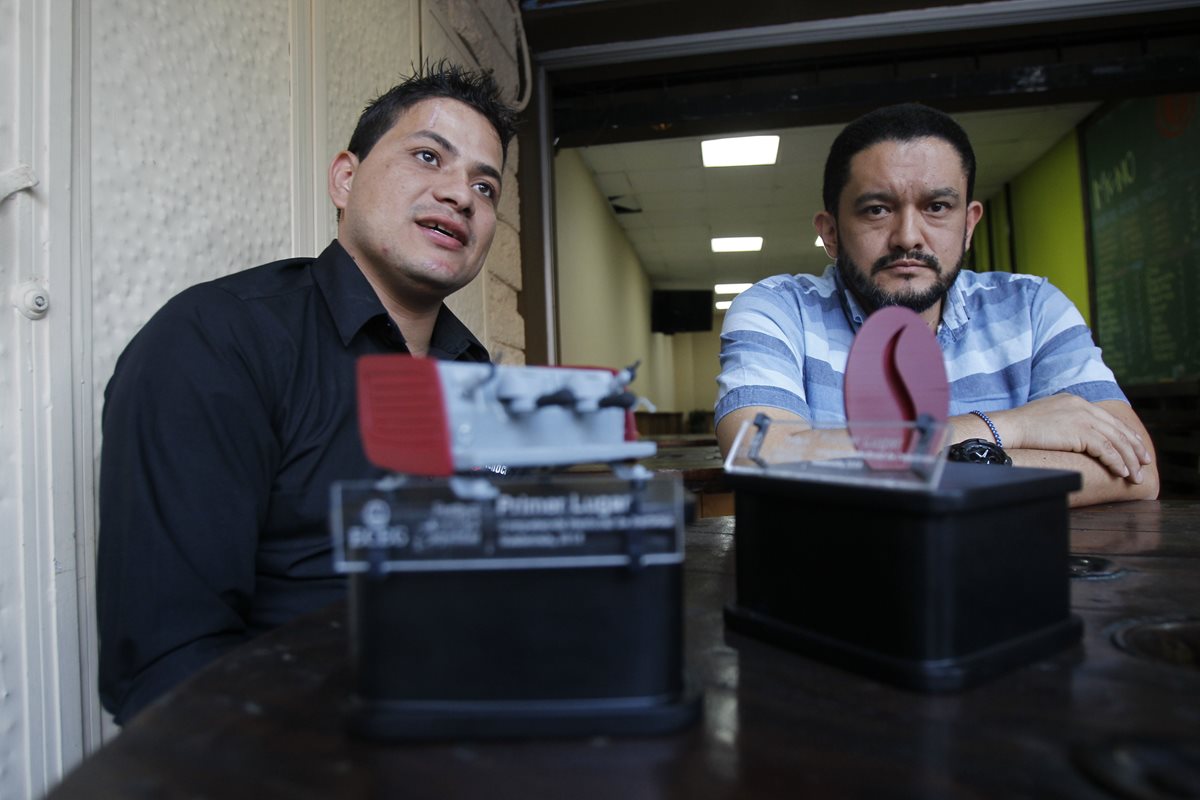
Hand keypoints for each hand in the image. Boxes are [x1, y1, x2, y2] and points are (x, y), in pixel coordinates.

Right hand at [990, 395, 1151, 481]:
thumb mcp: (1047, 417)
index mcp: (1075, 401)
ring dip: (1129, 460)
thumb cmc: (1020, 427)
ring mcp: (1082, 418)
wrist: (1008, 427)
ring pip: (1116, 441)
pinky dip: (1117, 462)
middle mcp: (1082, 406)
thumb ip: (1065, 422)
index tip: (1135, 446)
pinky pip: (1106, 449)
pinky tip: (1121, 472)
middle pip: (1117, 428)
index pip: (1108, 418)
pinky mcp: (1080, 432)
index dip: (1125, 433)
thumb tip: (1073, 436)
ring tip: (1136, 475)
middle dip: (1134, 447)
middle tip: (1145, 462)